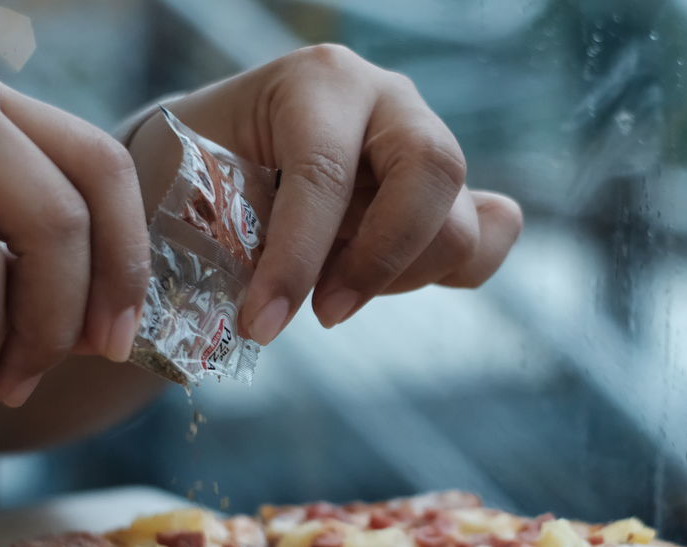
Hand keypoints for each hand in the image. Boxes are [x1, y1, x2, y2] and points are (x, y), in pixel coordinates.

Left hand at [134, 44, 522, 344]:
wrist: (226, 154)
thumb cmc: (201, 169)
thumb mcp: (195, 184)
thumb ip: (226, 228)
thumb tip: (265, 308)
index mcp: (319, 82)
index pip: (325, 172)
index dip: (296, 259)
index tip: (262, 324)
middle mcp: (388, 101)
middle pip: (431, 173)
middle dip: (378, 261)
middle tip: (325, 314)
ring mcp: (430, 143)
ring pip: (456, 223)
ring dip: (396, 278)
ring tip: (331, 288)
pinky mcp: (454, 190)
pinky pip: (491, 234)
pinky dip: (453, 270)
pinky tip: (391, 281)